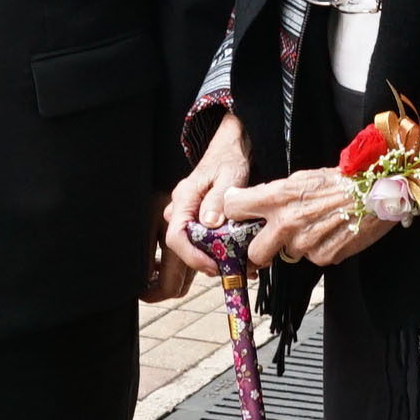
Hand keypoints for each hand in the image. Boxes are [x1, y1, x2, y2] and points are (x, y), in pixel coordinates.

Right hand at [158, 116, 248, 286]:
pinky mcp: (200, 220)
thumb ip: (217, 200)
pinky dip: (221, 251)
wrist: (229, 150)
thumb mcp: (229, 176)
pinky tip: (240, 258)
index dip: (193, 257)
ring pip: (196, 246)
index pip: (176, 237)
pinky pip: (205, 240)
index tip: (214, 266)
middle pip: (186, 246)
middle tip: (232, 270)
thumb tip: (209, 223)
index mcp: (184, 200)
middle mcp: (181, 210)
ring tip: (242, 266)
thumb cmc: (228, 159)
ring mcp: (189, 215)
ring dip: (216, 259)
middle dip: (207, 263)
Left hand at [219, 168, 395, 269]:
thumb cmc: (340, 180)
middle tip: (271, 241)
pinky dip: (320, 249)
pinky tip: (332, 233)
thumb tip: (247, 202)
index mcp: (277, 197)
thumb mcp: (301, 178)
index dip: (233, 215)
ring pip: (288, 255)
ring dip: (297, 246)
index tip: (238, 219)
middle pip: (254, 253)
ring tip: (317, 226)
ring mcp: (306, 243)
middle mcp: (287, 222)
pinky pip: (313, 258)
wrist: (379, 190)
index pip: (233, 209)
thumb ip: (273, 194)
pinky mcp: (325, 257)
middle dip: (260, 251)